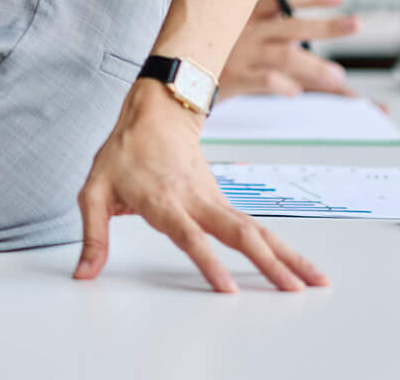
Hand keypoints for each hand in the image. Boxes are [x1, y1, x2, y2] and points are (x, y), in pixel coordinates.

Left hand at [75, 81, 328, 293]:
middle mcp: (197, 200)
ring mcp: (215, 200)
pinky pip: (256, 228)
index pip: (190, 235)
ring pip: (257, 230)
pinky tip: (299, 267)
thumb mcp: (95, 188)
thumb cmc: (124, 150)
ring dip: (288, 257)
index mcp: (164, 199)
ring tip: (315, 282)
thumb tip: (84, 273)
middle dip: (269, 264)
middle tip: (294, 290)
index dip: (209, 262)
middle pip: (240, 234)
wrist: (158, 109)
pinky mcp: (223, 202)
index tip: (229, 289)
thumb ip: (93, 234)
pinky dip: (281, 248)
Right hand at [217, 0, 359, 99]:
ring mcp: (242, 55)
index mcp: (248, 15)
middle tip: (355, 24)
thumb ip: (267, 37)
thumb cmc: (211, 51)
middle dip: (327, 27)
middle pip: (293, 27)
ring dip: (314, 66)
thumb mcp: (233, 32)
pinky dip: (281, 85)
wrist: (176, 70)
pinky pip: (263, 80)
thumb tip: (304, 49)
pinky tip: (296, 92)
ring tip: (337, 75)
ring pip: (284, 57)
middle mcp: (249, 32)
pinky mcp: (234, 79)